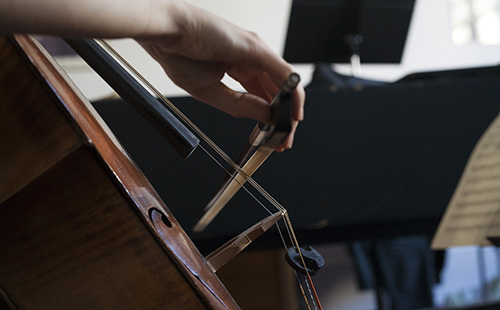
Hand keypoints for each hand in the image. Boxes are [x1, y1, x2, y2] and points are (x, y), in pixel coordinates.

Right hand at [138, 2, 304, 150]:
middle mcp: (252, 58)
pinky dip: (291, 93)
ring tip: (287, 131)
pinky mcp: (257, 48)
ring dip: (290, 109)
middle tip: (284, 140)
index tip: (275, 138)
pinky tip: (292, 110)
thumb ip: (240, 106)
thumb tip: (266, 118)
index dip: (272, 118)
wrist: (165, 34)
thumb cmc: (179, 55)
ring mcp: (257, 51)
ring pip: (286, 83)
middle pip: (278, 91)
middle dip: (284, 117)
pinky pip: (283, 73)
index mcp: (240, 66)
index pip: (265, 95)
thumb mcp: (212, 92)